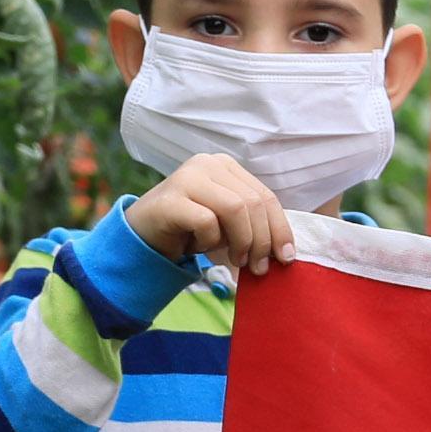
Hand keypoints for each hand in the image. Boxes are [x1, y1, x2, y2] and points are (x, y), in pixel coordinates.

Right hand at [126, 154, 296, 276]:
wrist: (144, 235)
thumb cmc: (190, 230)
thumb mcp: (227, 224)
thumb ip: (253, 225)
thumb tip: (285, 251)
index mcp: (226, 167)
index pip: (265, 196)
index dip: (280, 229)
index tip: (286, 258)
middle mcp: (208, 164)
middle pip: (253, 203)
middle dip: (262, 241)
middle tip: (258, 267)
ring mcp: (187, 177)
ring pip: (235, 209)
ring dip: (242, 241)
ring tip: (236, 260)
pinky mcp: (171, 198)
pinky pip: (207, 222)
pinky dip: (211, 241)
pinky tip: (203, 247)